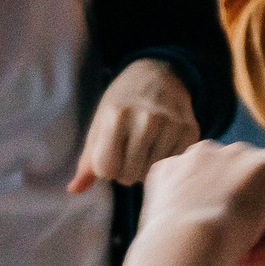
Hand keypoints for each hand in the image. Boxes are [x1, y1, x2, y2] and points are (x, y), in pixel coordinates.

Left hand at [71, 60, 201, 191]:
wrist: (158, 76)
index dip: (106, 168)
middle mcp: (146, 119)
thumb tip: (74, 190)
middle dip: (125, 171)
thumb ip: (87, 162)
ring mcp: (171, 125)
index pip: (106, 169)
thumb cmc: (121, 106)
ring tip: (144, 147)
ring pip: (151, 174)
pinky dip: (164, 161)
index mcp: (116, 116)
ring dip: (144, 168)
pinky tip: (161, 144)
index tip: (110, 153)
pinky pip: (172, 165)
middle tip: (128, 151)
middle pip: (129, 176)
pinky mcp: (190, 131)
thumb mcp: (99, 126)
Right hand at [139, 141, 264, 265]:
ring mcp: (238, 155)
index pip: (204, 187)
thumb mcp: (166, 234)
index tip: (218, 244)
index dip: (216, 217)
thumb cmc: (170, 257)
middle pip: (237, 183)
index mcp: (172, 170)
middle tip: (243, 249)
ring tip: (259, 247)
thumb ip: (186, 222)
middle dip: (244, 214)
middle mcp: (203, 155)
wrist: (185, 246)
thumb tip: (226, 235)